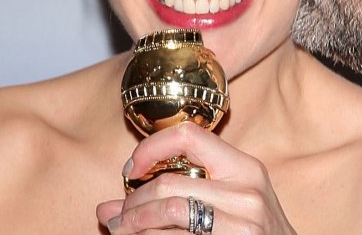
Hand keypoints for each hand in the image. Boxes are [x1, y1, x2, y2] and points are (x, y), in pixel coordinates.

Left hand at [97, 123, 296, 234]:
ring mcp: (242, 223)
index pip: (189, 135)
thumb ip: (180, 191)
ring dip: (134, 224)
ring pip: (168, 213)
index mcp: (244, 167)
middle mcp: (246, 191)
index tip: (131, 171)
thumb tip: (106, 208)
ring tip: (123, 231)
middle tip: (117, 217)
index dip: (150, 148)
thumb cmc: (255, 231)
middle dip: (132, 203)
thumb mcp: (232, 199)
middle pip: (169, 184)